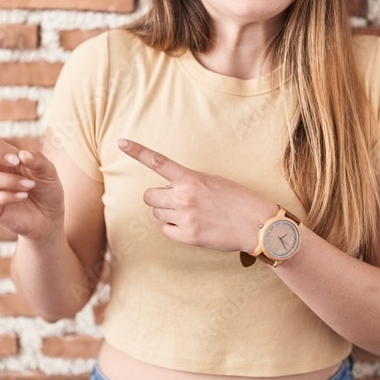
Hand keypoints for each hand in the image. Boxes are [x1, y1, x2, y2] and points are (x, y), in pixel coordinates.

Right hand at [0, 101, 63, 239]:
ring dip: (9, 179)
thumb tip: (21, 154)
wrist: (50, 219)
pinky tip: (23, 196)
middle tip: (16, 160)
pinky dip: (7, 195)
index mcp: (0, 152)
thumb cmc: (47, 189)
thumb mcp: (49, 171)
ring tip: (29, 186)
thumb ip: (39, 161)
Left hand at [117, 138, 277, 252]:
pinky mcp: (188, 236)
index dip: (137, 151)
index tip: (121, 142)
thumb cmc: (238, 200)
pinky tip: (193, 226)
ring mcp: (184, 218)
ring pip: (157, 213)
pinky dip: (175, 229)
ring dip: (168, 212)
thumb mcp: (213, 182)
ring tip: (192, 213)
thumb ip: (188, 183)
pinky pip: (166, 231)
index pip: (158, 161)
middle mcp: (184, 197)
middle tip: (177, 199)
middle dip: (158, 197)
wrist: (258, 224)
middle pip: (149, 196)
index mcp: (191, 178)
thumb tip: (168, 190)